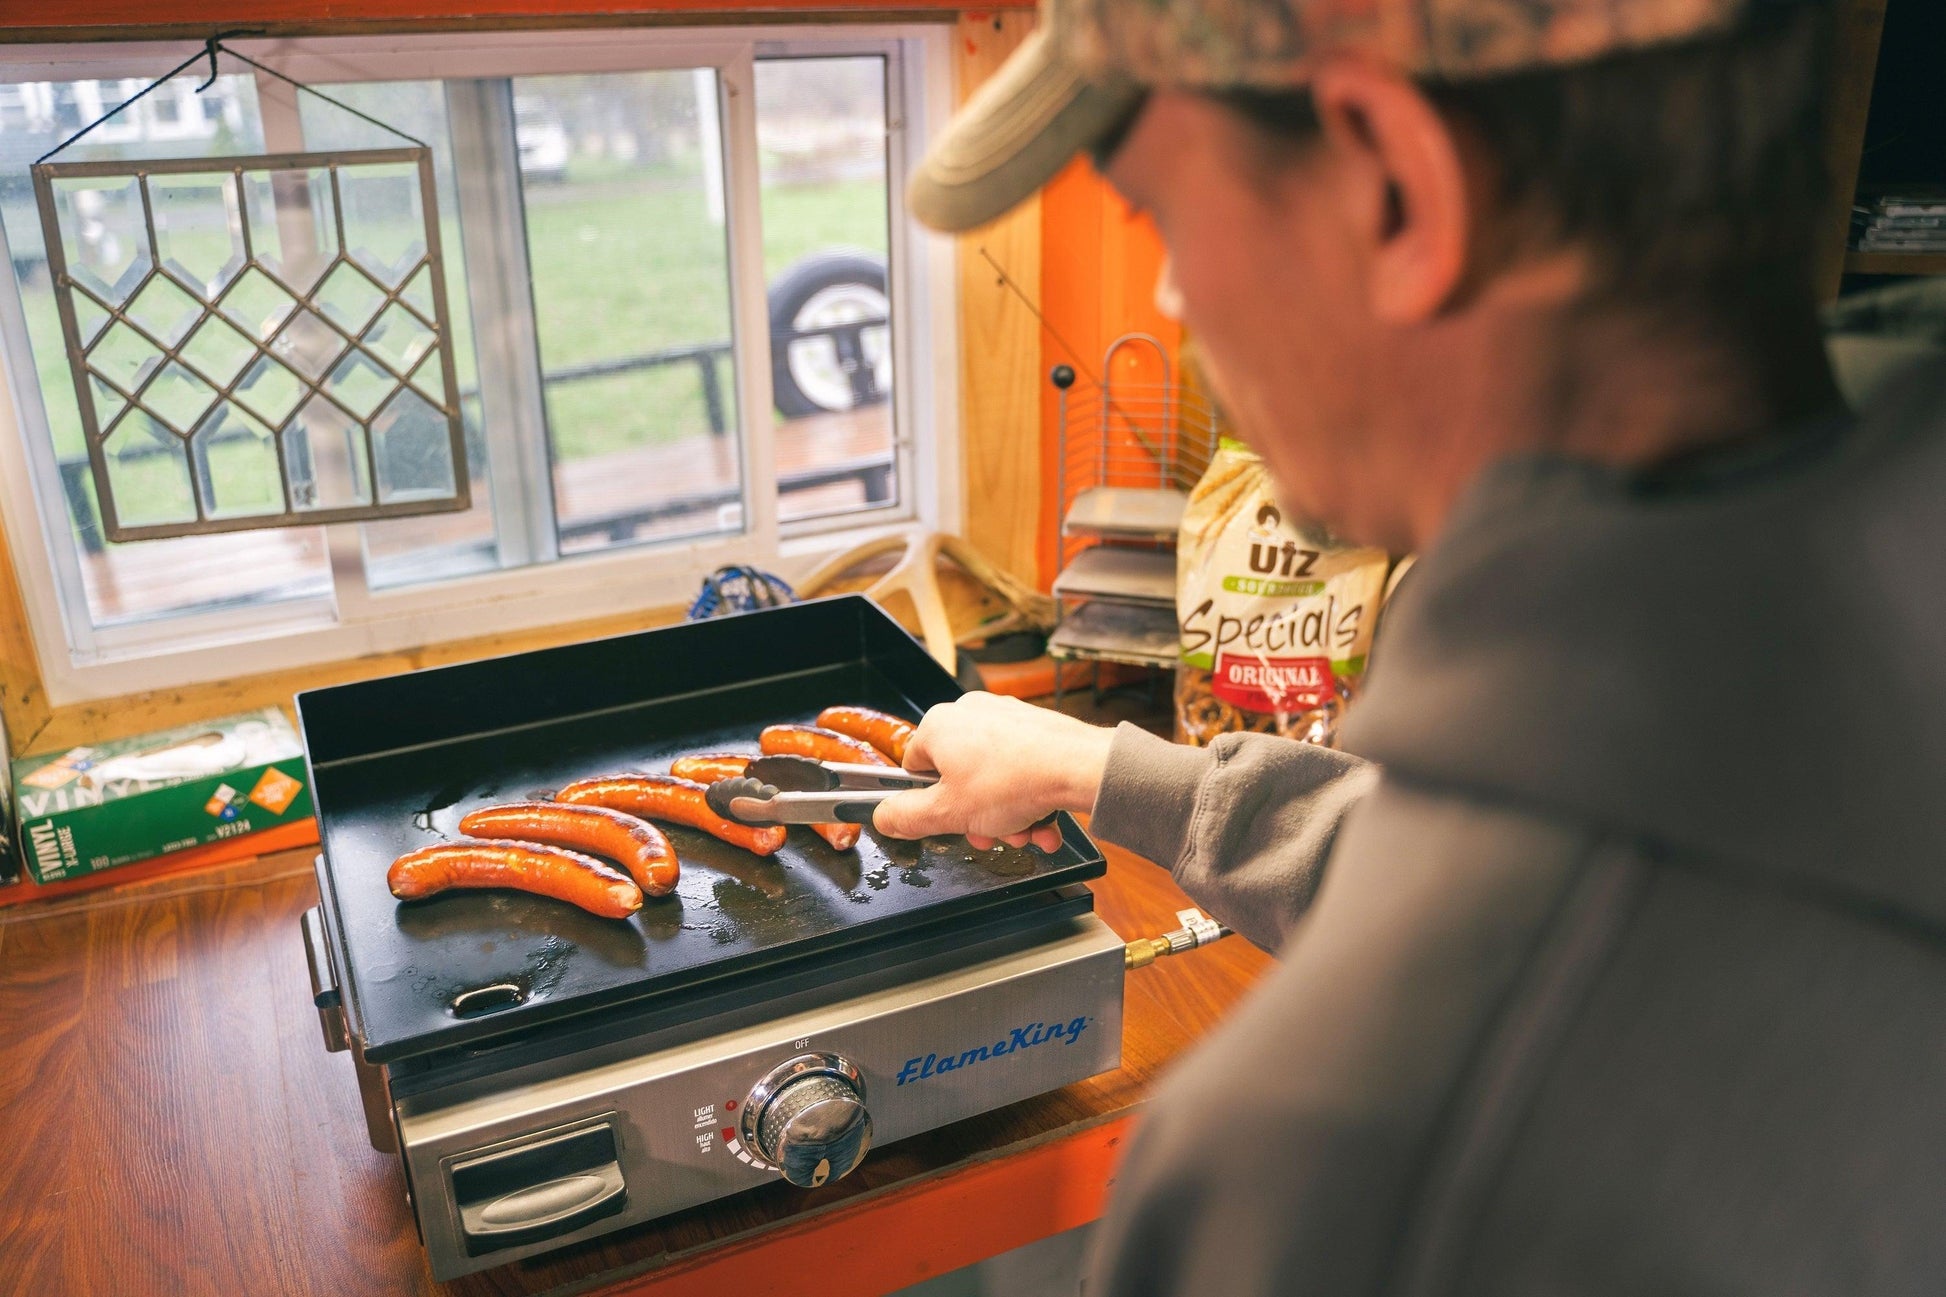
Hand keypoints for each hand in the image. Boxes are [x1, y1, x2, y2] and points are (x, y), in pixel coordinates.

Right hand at [872, 693, 1112, 851]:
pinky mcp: (1035, 728)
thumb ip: (906, 817)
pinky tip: (1042, 820)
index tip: (945, 822)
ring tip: (1025, 832)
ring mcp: (1006, 718)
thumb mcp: (948, 812)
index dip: (929, 804)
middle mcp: (970, 713)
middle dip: (975, 816)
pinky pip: (1020, 769)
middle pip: (958, 778)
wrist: (1080, 766)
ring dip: (1006, 815)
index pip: (914, 769)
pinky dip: (1028, 798)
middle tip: (990, 835)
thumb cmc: (1015, 782)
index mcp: (939, 726)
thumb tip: (882, 817)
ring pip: (993, 779)